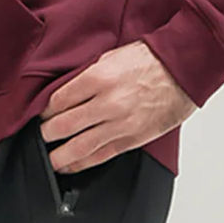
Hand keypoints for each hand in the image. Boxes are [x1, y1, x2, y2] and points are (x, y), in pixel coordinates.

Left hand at [38, 40, 195, 173]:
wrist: (182, 70)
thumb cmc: (149, 59)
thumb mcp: (110, 57)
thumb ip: (87, 76)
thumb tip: (65, 93)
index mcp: (98, 78)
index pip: (59, 101)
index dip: (45, 111)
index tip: (42, 115)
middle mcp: (106, 102)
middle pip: (64, 125)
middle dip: (47, 134)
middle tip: (40, 136)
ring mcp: (120, 123)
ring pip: (80, 146)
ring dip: (60, 156)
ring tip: (50, 159)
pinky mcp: (133, 138)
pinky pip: (102, 155)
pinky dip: (83, 163)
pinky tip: (72, 165)